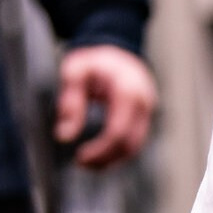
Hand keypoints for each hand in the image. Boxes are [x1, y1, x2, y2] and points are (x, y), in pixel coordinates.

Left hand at [53, 45, 158, 168]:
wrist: (118, 49)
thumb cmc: (95, 60)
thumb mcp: (74, 72)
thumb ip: (70, 103)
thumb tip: (64, 136)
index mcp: (127, 91)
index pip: (118, 131)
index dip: (100, 150)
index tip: (79, 158)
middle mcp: (144, 103)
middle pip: (129, 144)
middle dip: (105, 159)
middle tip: (81, 164)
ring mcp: (148, 111)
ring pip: (135, 147)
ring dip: (113, 160)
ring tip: (89, 163)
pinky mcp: (145, 118)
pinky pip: (135, 141)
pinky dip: (118, 153)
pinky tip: (100, 155)